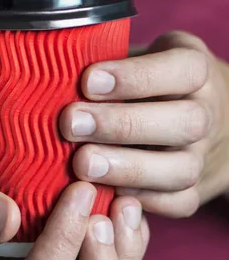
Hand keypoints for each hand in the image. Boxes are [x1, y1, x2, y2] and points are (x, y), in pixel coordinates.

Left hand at [60, 31, 228, 217]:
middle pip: (185, 122)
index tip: (88, 80)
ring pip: (182, 169)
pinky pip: (177, 203)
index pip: (183, 69)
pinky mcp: (193, 191)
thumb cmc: (142, 81)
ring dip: (128, 169)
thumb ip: (106, 62)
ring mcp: (203, 156)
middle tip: (72, 124)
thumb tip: (53, 69)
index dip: (136, 76)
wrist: (187, 116)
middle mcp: (207, 113)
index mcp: (195, 71)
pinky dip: (140, 201)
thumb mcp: (133, 56)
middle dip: (123, 124)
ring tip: (81, 164)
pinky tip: (103, 194)